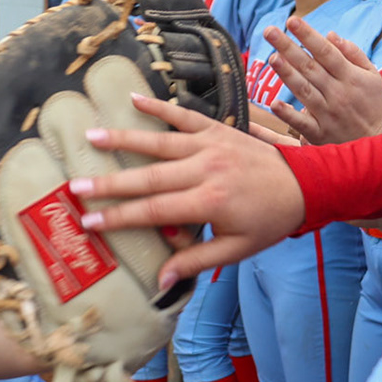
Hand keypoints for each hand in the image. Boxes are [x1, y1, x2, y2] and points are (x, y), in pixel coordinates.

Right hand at [70, 92, 305, 284]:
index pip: (155, 211)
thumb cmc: (268, 221)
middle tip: (75, 186)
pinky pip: (184, 115)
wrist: (306, 184)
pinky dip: (159, 107)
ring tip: (91, 137)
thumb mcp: (237, 250)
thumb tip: (160, 281)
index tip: (89, 220)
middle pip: (149, 177)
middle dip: (110, 183)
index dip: (119, 217)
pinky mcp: (218, 129)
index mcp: (209, 202)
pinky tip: (133, 100)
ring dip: (123, 139)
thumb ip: (196, 260)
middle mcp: (206, 170)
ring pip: (159, 142)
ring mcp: (211, 145)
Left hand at [264, 19, 381, 144]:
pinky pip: (303, 123)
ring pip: (304, 90)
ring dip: (287, 74)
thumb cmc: (374, 103)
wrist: (381, 141)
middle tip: (269, 31)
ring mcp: (329, 114)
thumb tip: (330, 34)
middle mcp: (338, 93)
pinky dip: (288, 115)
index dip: (308, 35)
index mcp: (350, 77)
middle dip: (288, 47)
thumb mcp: (371, 74)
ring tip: (272, 57)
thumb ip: (353, 53)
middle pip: (310, 67)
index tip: (292, 20)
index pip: (326, 52)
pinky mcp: (321, 134)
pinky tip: (274, 103)